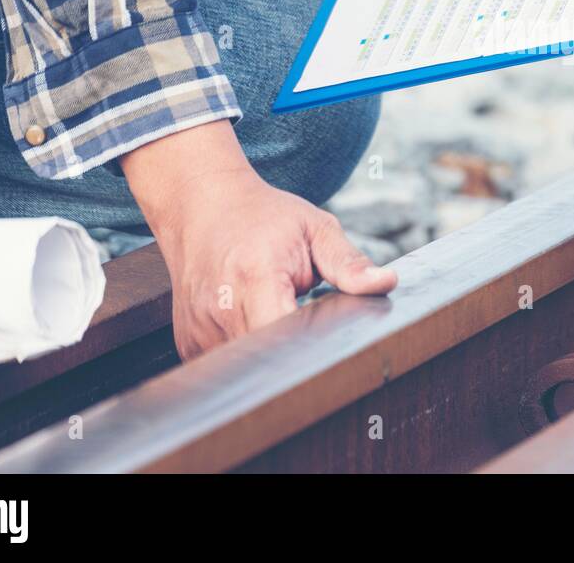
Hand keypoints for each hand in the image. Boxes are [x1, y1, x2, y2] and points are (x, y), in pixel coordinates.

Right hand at [121, 121, 396, 359]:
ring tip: (281, 319)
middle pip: (267, 360)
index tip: (332, 344)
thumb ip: (348, 262)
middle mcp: (221, 306)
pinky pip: (224, 366)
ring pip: (245, 368)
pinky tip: (256, 328)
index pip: (284, 335)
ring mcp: (199, 328)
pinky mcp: (188, 342)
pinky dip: (246, 355)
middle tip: (312, 331)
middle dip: (296, 354)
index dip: (311, 349)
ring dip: (270, 354)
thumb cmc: (262, 216)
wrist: (201, 206)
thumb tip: (385, 283)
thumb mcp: (315, 228)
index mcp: (256, 275)